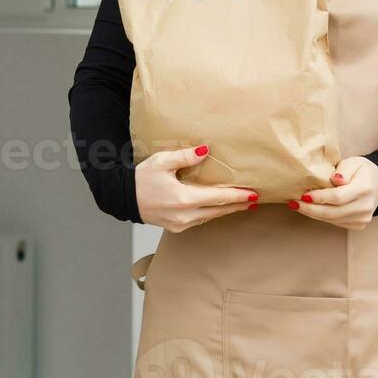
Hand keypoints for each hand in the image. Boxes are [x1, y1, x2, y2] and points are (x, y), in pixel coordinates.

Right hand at [136, 145, 256, 231]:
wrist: (124, 197)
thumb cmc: (141, 178)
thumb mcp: (162, 161)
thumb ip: (185, 156)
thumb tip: (205, 150)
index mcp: (184, 198)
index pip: (218, 198)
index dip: (238, 196)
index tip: (253, 195)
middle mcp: (185, 214)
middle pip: (219, 210)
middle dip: (237, 205)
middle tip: (254, 200)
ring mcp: (181, 223)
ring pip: (210, 217)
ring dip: (225, 210)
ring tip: (240, 204)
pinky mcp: (176, 227)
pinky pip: (200, 220)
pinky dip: (211, 213)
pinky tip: (217, 208)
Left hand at [288, 156, 377, 229]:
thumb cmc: (361, 170)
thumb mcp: (353, 163)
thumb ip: (343, 170)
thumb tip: (335, 179)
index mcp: (364, 189)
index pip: (338, 197)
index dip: (319, 197)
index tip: (304, 195)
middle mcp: (365, 206)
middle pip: (333, 212)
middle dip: (310, 209)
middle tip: (293, 203)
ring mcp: (363, 218)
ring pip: (332, 219)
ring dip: (313, 214)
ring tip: (297, 206)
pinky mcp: (358, 224)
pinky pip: (336, 222)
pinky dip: (322, 216)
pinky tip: (311, 209)